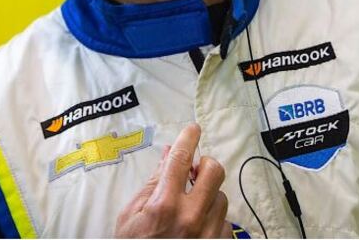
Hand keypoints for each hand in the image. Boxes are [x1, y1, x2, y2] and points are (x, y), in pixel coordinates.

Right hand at [115, 123, 230, 237]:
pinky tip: (199, 229)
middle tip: (193, 172)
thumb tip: (168, 153)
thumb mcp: (131, 216)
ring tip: (191, 207)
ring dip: (208, 196)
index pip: (180, 159)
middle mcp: (191, 218)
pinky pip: (227, 224)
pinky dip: (214, 221)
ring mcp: (209, 236)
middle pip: (213, 171)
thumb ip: (152, 183)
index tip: (193, 129)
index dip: (188, 138)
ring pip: (221, 197)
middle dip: (204, 166)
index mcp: (164, 206)